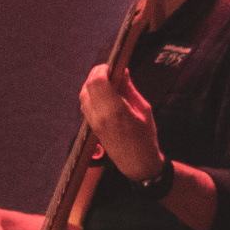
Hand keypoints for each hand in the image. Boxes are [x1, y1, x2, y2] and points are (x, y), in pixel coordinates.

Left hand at [79, 62, 161, 180]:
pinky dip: (91, 94)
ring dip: (93, 84)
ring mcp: (92, 121)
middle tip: (110, 71)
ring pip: (83, 93)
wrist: (138, 164)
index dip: (102, 70)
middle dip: (97, 74)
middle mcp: (99, 115)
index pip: (98, 81)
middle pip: (88, 85)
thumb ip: (129, 89)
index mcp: (115, 110)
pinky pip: (85, 103)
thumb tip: (122, 70)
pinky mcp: (90, 125)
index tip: (112, 66)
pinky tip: (104, 95)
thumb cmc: (146, 137)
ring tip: (108, 82)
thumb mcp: (144, 110)